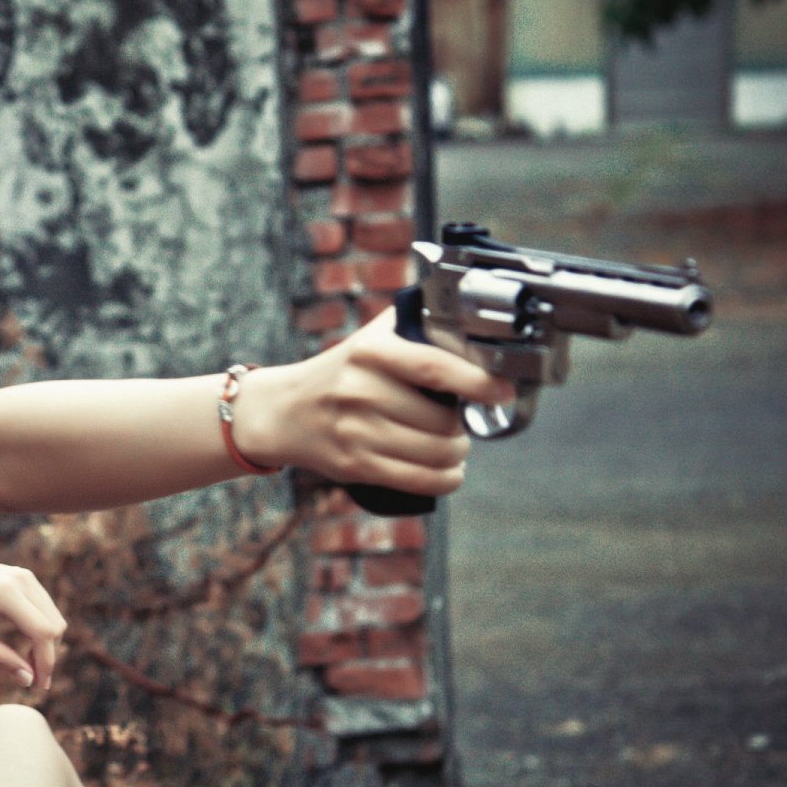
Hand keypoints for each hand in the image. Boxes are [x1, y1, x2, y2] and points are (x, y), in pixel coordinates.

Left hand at [0, 540, 66, 690]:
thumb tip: (28, 679)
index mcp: (6, 592)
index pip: (42, 632)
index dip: (46, 662)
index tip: (39, 688)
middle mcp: (21, 579)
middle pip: (54, 624)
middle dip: (48, 655)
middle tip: (31, 679)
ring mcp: (25, 575)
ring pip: (53, 616)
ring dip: (46, 643)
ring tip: (27, 664)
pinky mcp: (23, 576)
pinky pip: (45, 607)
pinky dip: (41, 629)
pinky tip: (26, 646)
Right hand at [230, 308, 515, 498]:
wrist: (283, 411)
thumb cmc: (340, 372)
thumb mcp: (368, 338)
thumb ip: (412, 321)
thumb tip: (467, 307)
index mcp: (370, 352)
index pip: (433, 367)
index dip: (476, 382)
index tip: (503, 390)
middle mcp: (360, 390)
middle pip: (440, 420)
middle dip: (464, 427)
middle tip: (464, 423)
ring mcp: (355, 431)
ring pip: (433, 452)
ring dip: (456, 453)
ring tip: (455, 446)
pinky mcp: (354, 464)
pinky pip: (416, 479)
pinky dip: (445, 479)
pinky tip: (451, 472)